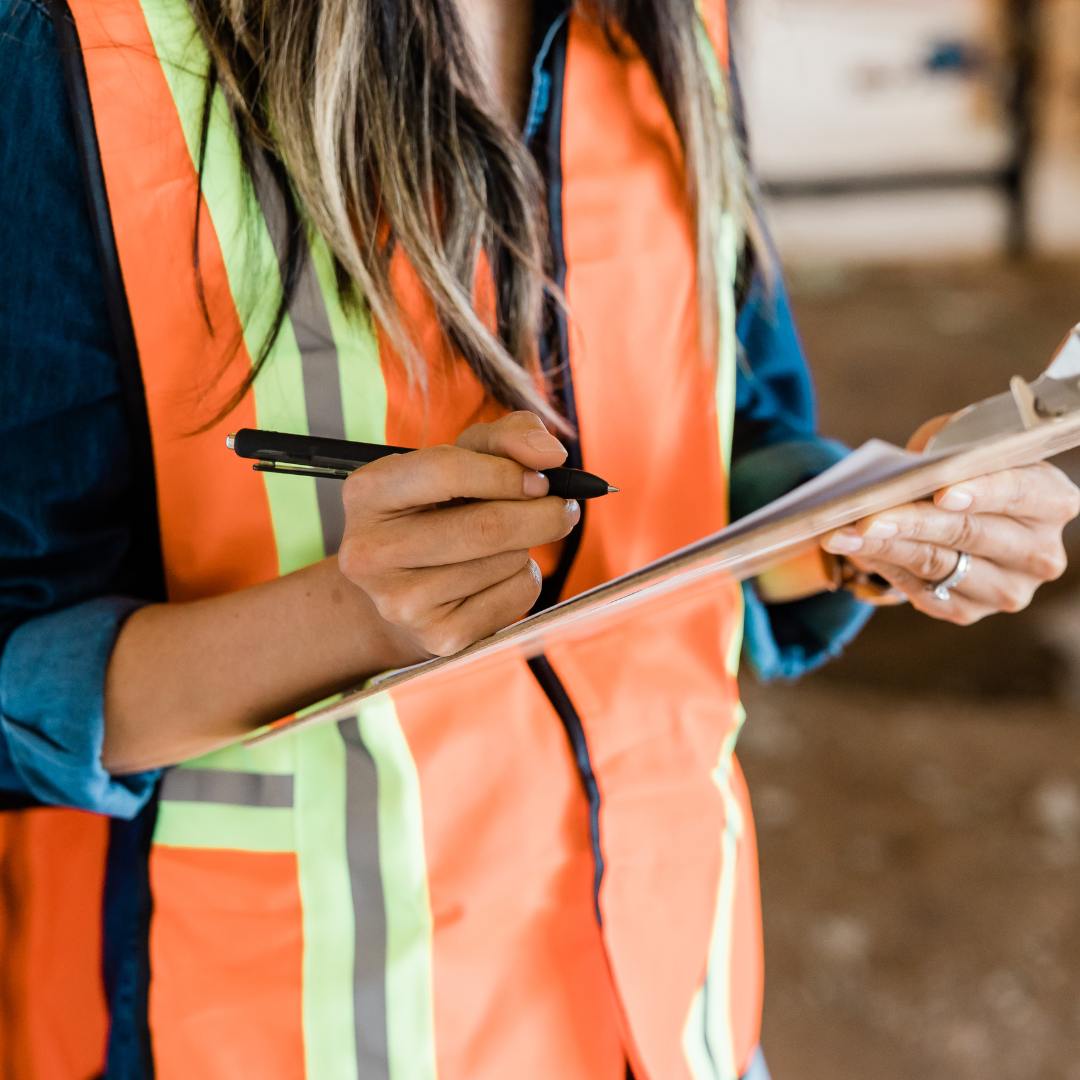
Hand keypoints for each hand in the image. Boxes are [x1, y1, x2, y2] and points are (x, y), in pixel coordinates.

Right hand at [338, 411, 576, 656]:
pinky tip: (497, 577)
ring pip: (505, 562)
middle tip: (563, 508)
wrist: (408, 590)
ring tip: (505, 544)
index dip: (507, 472)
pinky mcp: (438, 637)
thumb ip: (507, 437)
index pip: (446, 470)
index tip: (542, 479)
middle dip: (540, 514)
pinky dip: (524, 581)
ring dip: (526, 547)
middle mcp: (371, 551)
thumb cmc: (441, 509)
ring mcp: (400, 601)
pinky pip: (514, 597)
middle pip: (485, 527)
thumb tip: (551, 454)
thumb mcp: (462, 458)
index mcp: (368, 492)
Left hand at [821, 417, 1079, 624]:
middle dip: (912, 522)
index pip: (1020, 492)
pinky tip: (854, 552)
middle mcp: (1039, 552)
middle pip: (970, 533)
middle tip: (866, 517)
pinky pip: (922, 591)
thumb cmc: (961, 469)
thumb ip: (945, 451)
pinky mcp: (970, 611)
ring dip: (884, 548)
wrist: (958, 511)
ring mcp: (1008, 589)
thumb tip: (900, 475)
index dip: (983, 491)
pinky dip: (884, 567)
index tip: (942, 492)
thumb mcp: (962, 445)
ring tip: (841, 534)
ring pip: (939, 564)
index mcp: (1053, 500)